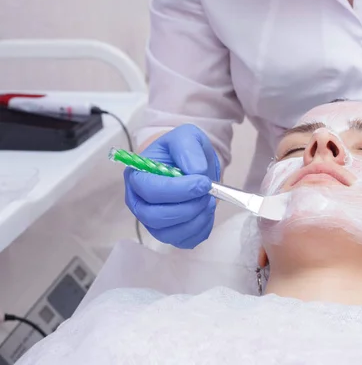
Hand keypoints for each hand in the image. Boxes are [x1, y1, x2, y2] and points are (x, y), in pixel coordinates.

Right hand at [124, 124, 220, 247]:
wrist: (195, 166)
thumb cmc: (184, 151)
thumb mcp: (187, 136)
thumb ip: (188, 148)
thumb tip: (196, 172)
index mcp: (137, 176)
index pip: (149, 190)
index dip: (178, 190)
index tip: (203, 182)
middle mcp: (139, 202)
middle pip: (155, 217)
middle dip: (187, 208)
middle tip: (208, 194)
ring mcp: (153, 222)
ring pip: (168, 234)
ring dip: (195, 220)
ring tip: (209, 201)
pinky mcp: (170, 234)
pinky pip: (184, 241)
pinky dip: (201, 229)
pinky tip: (207, 212)